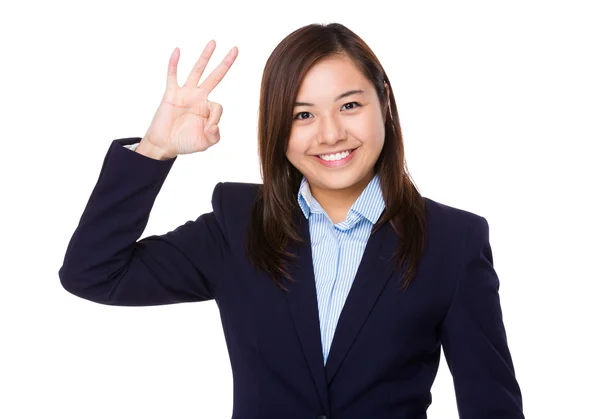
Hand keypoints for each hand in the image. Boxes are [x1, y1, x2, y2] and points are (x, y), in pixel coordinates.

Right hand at [139, 41, 237, 158]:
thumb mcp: (205, 143)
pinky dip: (174, 64)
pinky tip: (178, 50)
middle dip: (225, 64)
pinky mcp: (171, 94)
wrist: (164, 144)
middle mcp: (198, 98)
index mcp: (208, 109)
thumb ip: (214, 136)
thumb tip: (214, 126)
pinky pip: (173, 76)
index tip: (208, 129)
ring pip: (197, 71)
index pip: (218, 106)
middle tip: (236, 49)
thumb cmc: (184, 143)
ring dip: (205, 57)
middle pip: (215, 77)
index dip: (215, 118)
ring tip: (214, 42)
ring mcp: (185, 94)